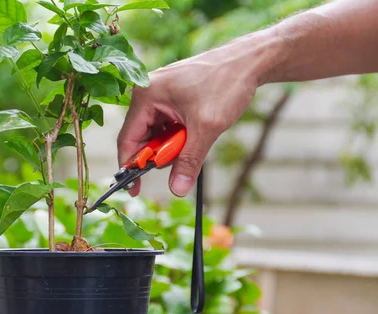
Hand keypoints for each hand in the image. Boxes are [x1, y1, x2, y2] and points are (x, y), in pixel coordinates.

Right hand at [117, 37, 262, 197]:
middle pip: (140, 137)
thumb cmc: (227, 83)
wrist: (249, 61)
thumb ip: (189, 160)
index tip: (134, 189)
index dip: (130, 166)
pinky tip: (194, 133)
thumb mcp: (206, 127)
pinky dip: (178, 136)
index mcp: (146, 95)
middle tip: (179, 162)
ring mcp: (159, 94)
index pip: (128, 138)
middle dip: (159, 154)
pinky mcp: (171, 97)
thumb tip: (177, 188)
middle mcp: (147, 93)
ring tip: (195, 138)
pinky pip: (166, 125)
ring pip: (155, 133)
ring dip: (172, 145)